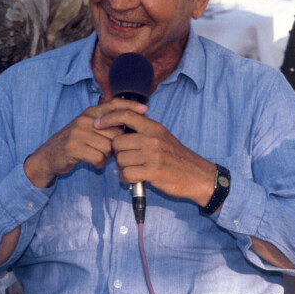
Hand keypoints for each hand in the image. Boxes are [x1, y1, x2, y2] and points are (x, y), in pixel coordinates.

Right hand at [24, 98, 146, 187]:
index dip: (130, 106)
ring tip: (99, 157)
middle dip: (116, 144)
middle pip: (115, 132)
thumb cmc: (75, 143)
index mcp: (90, 113)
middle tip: (109, 151)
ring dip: (107, 156)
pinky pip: (98, 157)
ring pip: (108, 147)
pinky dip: (99, 164)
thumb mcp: (89, 128)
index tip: (145, 110)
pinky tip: (94, 163)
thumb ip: (106, 124)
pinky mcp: (73, 147)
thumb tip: (130, 124)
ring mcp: (78, 133)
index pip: (114, 104)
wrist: (48, 156)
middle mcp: (85, 120)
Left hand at [95, 105, 215, 206]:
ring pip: (120, 159)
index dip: (107, 118)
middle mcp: (152, 138)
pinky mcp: (153, 172)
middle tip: (125, 159)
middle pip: (117, 142)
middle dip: (116, 153)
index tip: (97, 124)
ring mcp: (153, 155)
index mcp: (154, 127)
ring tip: (133, 170)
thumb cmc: (177, 158)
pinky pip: (126, 174)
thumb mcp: (162, 137)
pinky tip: (134, 179)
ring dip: (122, 168)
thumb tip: (119, 127)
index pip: (125, 114)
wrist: (197, 175)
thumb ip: (143, 131)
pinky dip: (126, 179)